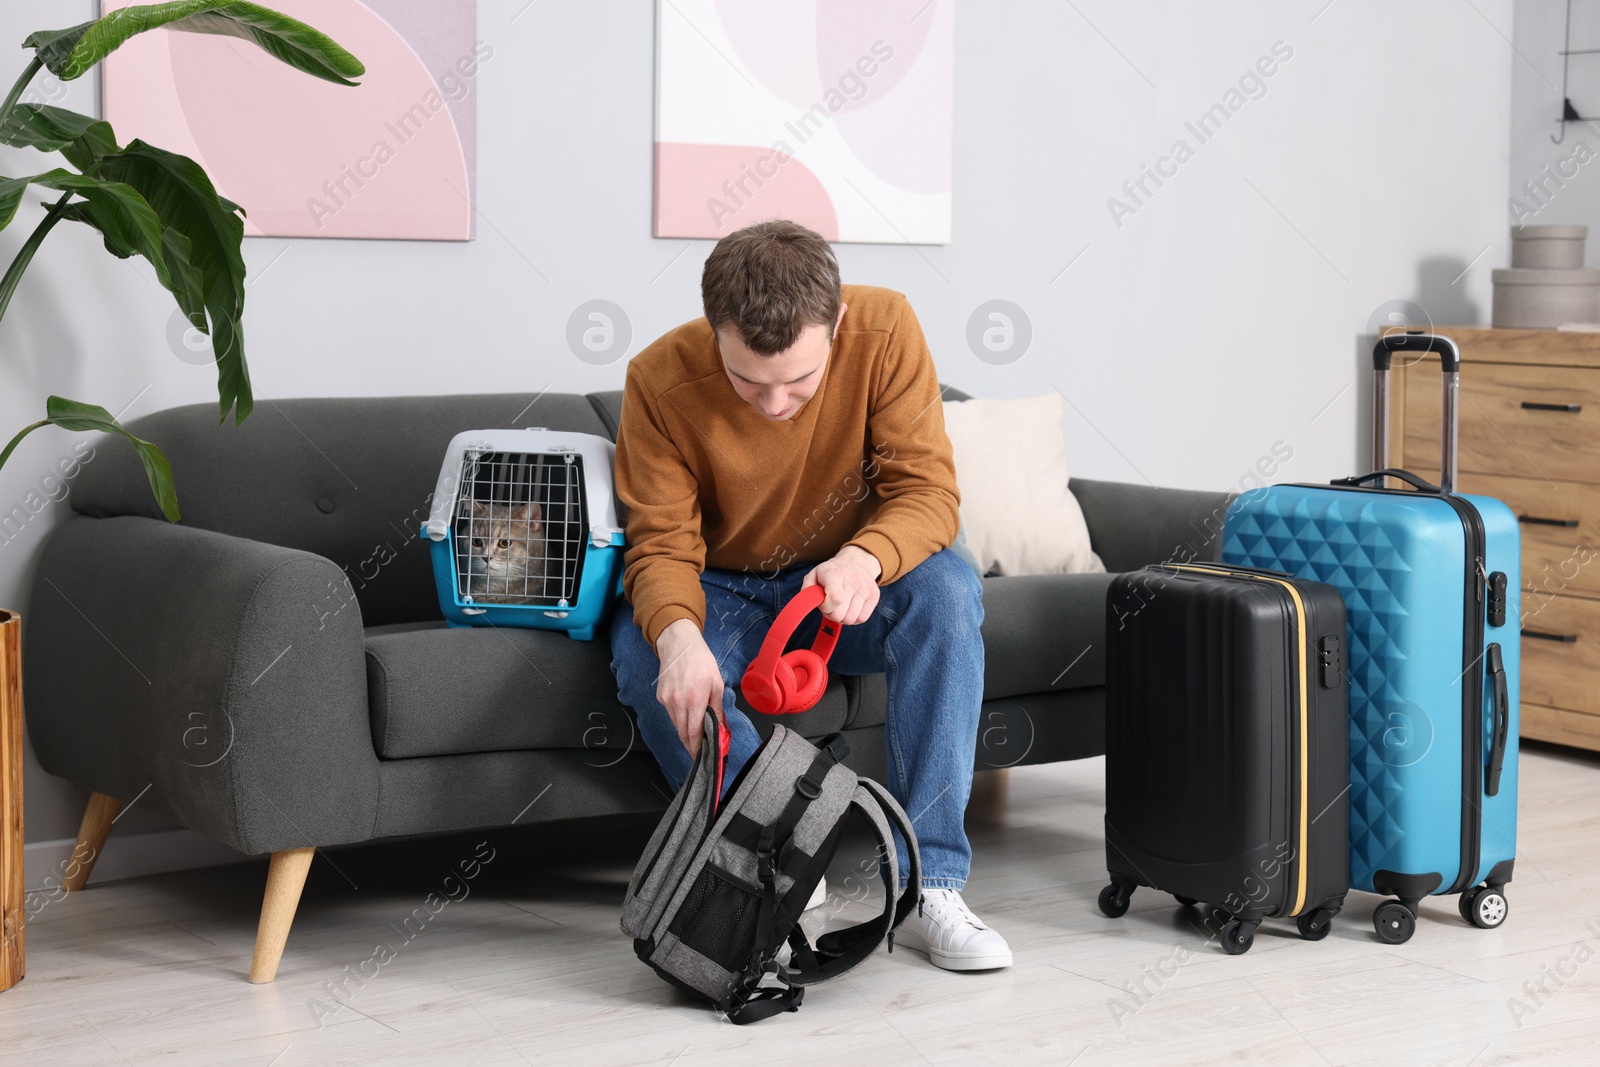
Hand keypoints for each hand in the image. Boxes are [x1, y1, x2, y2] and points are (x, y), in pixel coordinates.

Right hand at [654, 618, 723, 757]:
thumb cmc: (701, 661)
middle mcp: (677, 703)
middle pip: (682, 733)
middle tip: (698, 751)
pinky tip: (686, 712)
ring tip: (695, 732)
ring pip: (676, 724)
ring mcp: (667, 700)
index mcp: (694, 700)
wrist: (679, 644)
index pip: (694, 733)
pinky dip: (678, 717)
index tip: (700, 756)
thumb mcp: (717, 684)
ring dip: (685, 731)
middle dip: (690, 744)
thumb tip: (719, 727)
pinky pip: (670, 713)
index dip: (696, 747)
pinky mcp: (660, 696)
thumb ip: (717, 708)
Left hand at [802, 545, 881, 625]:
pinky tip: (849, 609)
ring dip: (842, 617)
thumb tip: (808, 603)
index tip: (824, 602)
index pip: (835, 600)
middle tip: (831, 605)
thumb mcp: (815, 574)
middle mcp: (853, 580)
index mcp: (835, 574)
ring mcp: (866, 588)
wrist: (857, 561)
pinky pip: (862, 619)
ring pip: (851, 620)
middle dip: (832, 614)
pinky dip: (853, 618)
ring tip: (840, 606)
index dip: (826, 607)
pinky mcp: (875, 596)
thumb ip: (807, 589)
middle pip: (841, 615)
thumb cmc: (832, 571)